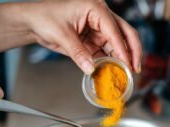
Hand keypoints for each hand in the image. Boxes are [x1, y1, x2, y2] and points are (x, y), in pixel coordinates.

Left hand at [23, 0, 141, 73]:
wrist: (33, 22)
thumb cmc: (45, 17)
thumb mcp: (62, 35)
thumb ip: (78, 53)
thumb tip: (91, 69)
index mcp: (95, 8)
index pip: (114, 30)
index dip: (122, 49)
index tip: (127, 64)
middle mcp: (100, 18)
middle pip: (124, 34)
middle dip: (132, 52)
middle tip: (136, 68)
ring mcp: (97, 30)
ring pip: (116, 45)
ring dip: (121, 60)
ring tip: (125, 75)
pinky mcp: (92, 41)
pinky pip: (104, 52)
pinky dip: (109, 63)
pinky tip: (112, 72)